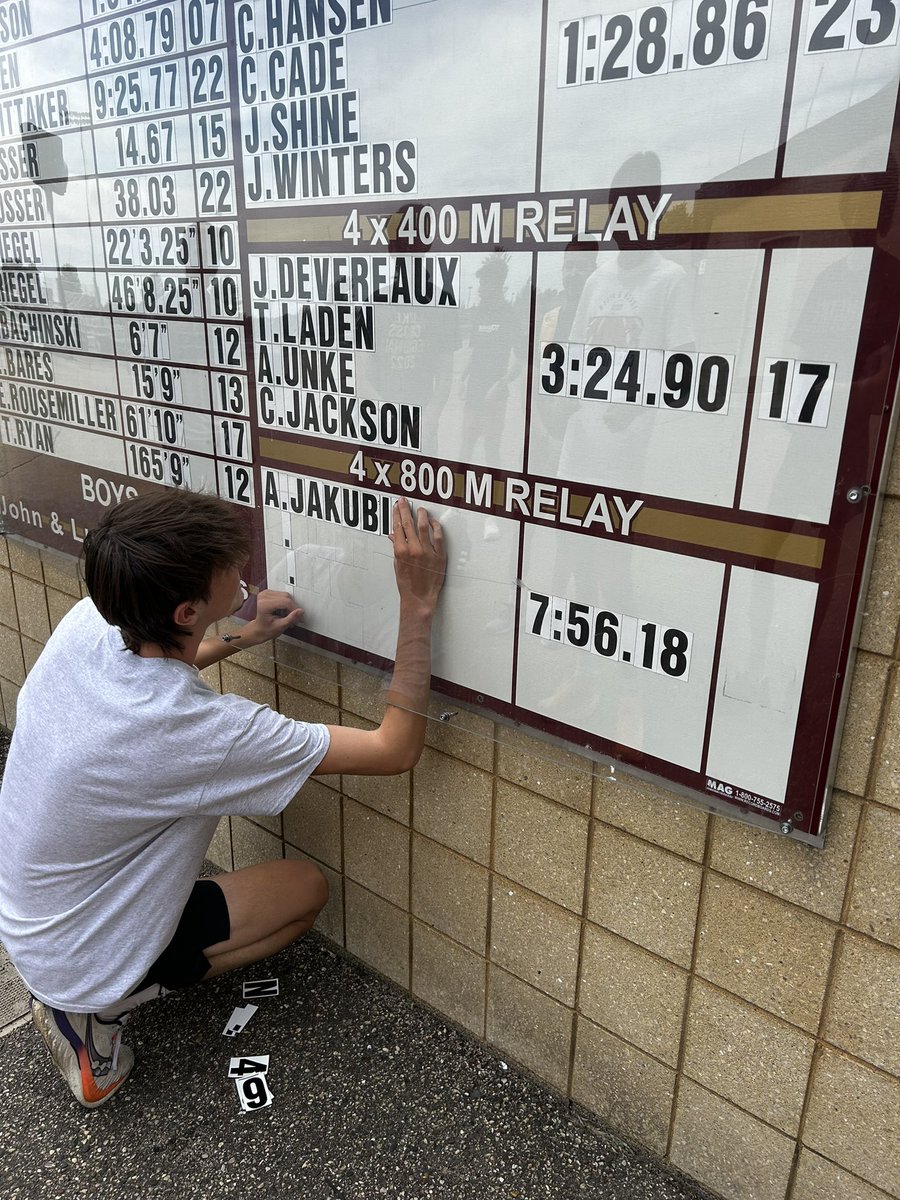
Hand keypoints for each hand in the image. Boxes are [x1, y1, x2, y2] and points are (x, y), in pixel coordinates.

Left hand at [242, 589, 303, 644]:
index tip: (298, 616)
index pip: (285, 602)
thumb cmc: (266, 629)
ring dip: (289, 605)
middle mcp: (264, 596)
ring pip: (285, 595)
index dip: (294, 609)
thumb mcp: (280, 626)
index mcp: (264, 604)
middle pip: (286, 597)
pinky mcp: (268, 593)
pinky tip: (283, 610)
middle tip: (293, 617)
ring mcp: (265, 593)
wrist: (259, 629)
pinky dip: (285, 603)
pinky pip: (282, 595)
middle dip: (292, 607)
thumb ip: (291, 618)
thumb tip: (300, 611)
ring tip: (287, 615)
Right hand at [390, 499, 445, 617]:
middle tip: (404, 501)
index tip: (397, 506)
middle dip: (405, 510)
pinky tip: (433, 522)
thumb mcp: (397, 565)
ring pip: (423, 527)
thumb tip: (393, 535)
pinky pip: (439, 537)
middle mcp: (414, 550)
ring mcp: (427, 552)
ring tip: (420, 509)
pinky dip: (436, 527)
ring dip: (421, 515)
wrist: (419, 598)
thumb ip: (396, 548)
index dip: (397, 514)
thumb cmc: (407, 585)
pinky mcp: (439, 556)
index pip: (398, 527)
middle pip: (408, 524)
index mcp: (401, 551)